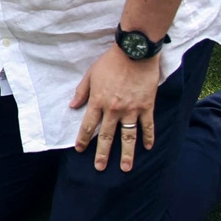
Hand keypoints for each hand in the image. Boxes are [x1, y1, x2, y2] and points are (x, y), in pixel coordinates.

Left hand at [70, 45, 160, 171]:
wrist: (134, 52)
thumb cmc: (111, 62)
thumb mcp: (91, 74)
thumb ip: (82, 92)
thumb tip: (72, 106)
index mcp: (98, 101)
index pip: (88, 125)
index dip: (83, 138)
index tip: (80, 149)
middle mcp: (114, 109)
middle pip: (106, 135)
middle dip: (102, 153)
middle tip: (100, 168)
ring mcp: (131, 109)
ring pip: (128, 136)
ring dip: (126, 154)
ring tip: (125, 168)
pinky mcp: (147, 106)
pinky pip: (148, 126)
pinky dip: (148, 137)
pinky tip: (147, 148)